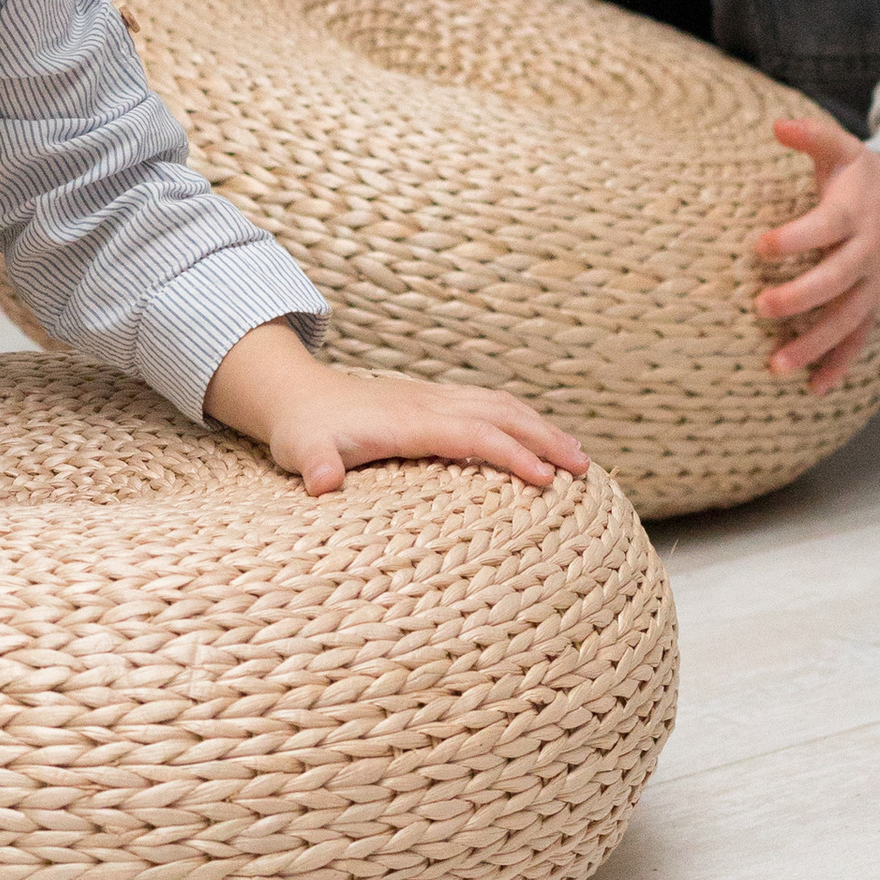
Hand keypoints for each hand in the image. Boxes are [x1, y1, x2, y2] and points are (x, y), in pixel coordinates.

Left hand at [204, 320, 588, 493]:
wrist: (293, 393)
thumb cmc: (301, 429)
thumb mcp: (299, 451)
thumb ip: (313, 466)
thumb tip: (321, 485)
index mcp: (408, 421)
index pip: (472, 434)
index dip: (510, 454)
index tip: (545, 479)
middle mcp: (429, 404)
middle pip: (500, 413)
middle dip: (545, 438)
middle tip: (585, 470)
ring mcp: (434, 399)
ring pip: (501, 404)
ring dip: (542, 426)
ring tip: (579, 457)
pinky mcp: (434, 402)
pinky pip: (489, 404)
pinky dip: (523, 419)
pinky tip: (540, 439)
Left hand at [753, 116, 879, 390]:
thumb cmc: (861, 175)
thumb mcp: (841, 149)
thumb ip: (811, 136)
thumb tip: (777, 124)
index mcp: (853, 214)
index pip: (824, 228)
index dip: (794, 238)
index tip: (759, 246)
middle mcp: (867, 253)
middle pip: (836, 281)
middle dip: (801, 298)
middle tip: (761, 308)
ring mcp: (875, 284)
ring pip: (848, 321)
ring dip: (815, 347)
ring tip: (776, 368)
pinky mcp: (875, 303)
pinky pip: (860, 339)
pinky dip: (839, 365)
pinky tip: (813, 389)